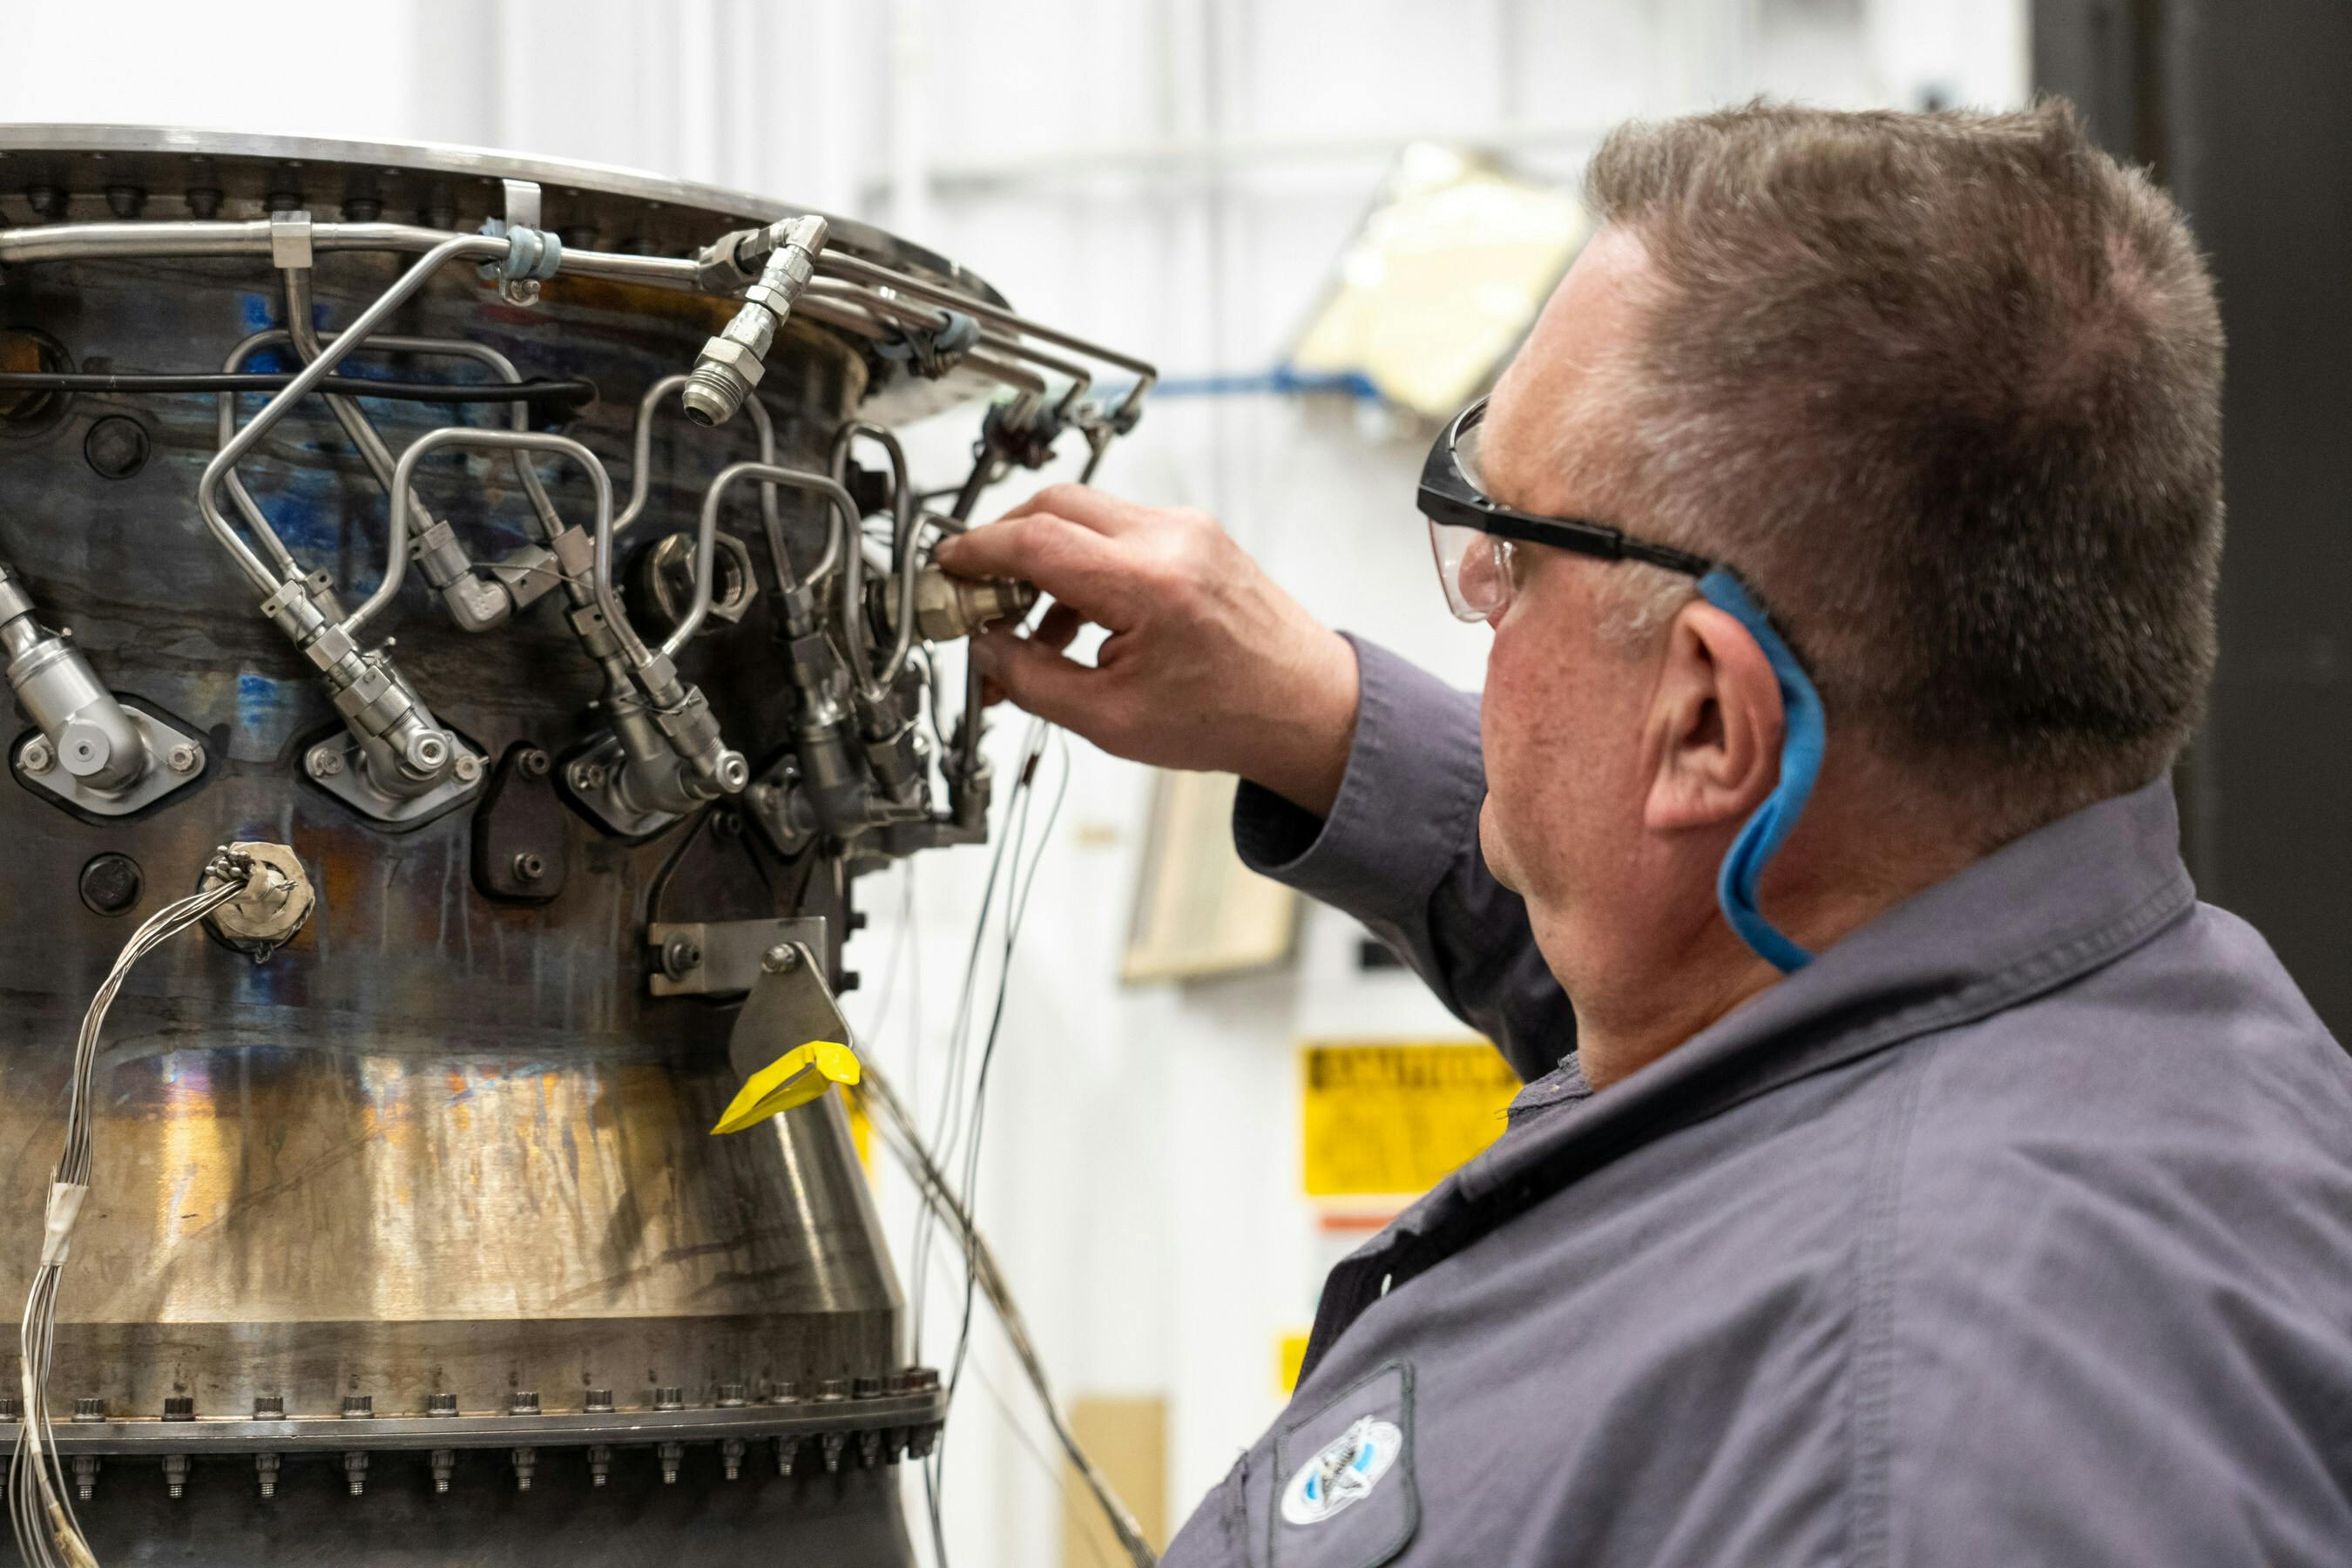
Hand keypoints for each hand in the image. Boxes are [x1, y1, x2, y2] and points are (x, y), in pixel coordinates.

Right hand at [934, 485, 1359, 816]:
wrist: (1309, 708)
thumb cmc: (1229, 718)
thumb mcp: (1110, 719)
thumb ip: (1031, 679)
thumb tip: (983, 648)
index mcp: (1149, 582)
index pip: (1035, 540)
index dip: (976, 551)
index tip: (947, 567)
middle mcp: (1171, 538)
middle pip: (1054, 506)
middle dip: (1004, 544)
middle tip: (978, 594)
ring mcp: (1189, 529)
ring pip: (1086, 514)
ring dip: (1044, 560)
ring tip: (1025, 631)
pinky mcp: (1197, 535)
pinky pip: (1119, 531)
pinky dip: (1083, 565)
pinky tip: (1073, 624)